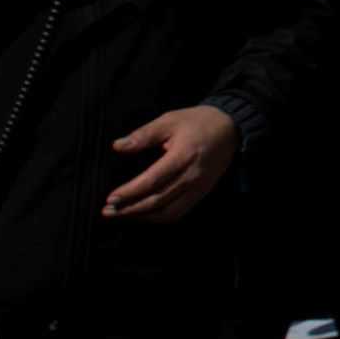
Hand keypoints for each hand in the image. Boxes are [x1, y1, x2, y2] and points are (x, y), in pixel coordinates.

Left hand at [104, 105, 239, 221]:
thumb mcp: (170, 120)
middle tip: (108, 211)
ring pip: (168, 212)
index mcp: (183, 156)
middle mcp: (192, 176)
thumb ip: (144, 135)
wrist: (231, 127)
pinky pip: (179, 212)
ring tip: (123, 216)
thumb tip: (117, 146)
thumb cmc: (197, 121)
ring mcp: (199, 188)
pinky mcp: (202, 193)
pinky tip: (144, 215)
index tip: (110, 198)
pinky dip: (159, 217)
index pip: (152, 181)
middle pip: (158, 200)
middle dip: (130, 209)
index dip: (130, 192)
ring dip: (143, 217)